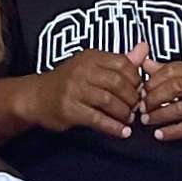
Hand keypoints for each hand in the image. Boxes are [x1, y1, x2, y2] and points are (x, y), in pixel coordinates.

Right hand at [31, 40, 146, 139]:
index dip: (136, 79)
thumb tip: (145, 48)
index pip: (122, 64)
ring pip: (109, 101)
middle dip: (132, 98)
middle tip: (136, 108)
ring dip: (124, 113)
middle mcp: (82, 71)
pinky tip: (123, 132)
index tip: (139, 90)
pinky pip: (97, 119)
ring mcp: (74, 90)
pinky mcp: (69, 110)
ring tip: (129, 120)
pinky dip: (113, 127)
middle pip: (118, 83)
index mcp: (91, 57)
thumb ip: (120, 61)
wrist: (36, 97)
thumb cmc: (68, 82)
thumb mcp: (92, 66)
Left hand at [139, 57, 181, 142]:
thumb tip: (145, 64)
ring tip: (147, 120)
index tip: (140, 91)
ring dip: (158, 115)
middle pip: (173, 86)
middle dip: (152, 98)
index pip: (170, 70)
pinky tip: (160, 135)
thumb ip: (174, 70)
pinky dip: (172, 132)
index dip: (151, 81)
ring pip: (179, 108)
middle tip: (141, 107)